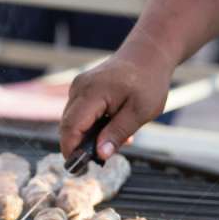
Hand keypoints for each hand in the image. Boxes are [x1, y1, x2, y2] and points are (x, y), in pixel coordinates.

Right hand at [59, 52, 173, 160]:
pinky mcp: (84, 89)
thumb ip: (117, 133)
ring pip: (75, 121)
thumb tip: (100, 154)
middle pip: (69, 125)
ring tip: (119, 138)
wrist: (149, 53)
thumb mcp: (139, 112)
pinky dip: (94, 125)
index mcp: (91, 92)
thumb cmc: (148, 80)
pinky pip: (82, 113)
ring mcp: (80, 87)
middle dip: (82, 145)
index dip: (70, 149)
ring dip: (91, 135)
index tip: (79, 167)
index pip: (70, 127)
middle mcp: (80, 88)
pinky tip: (114, 126)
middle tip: (106, 155)